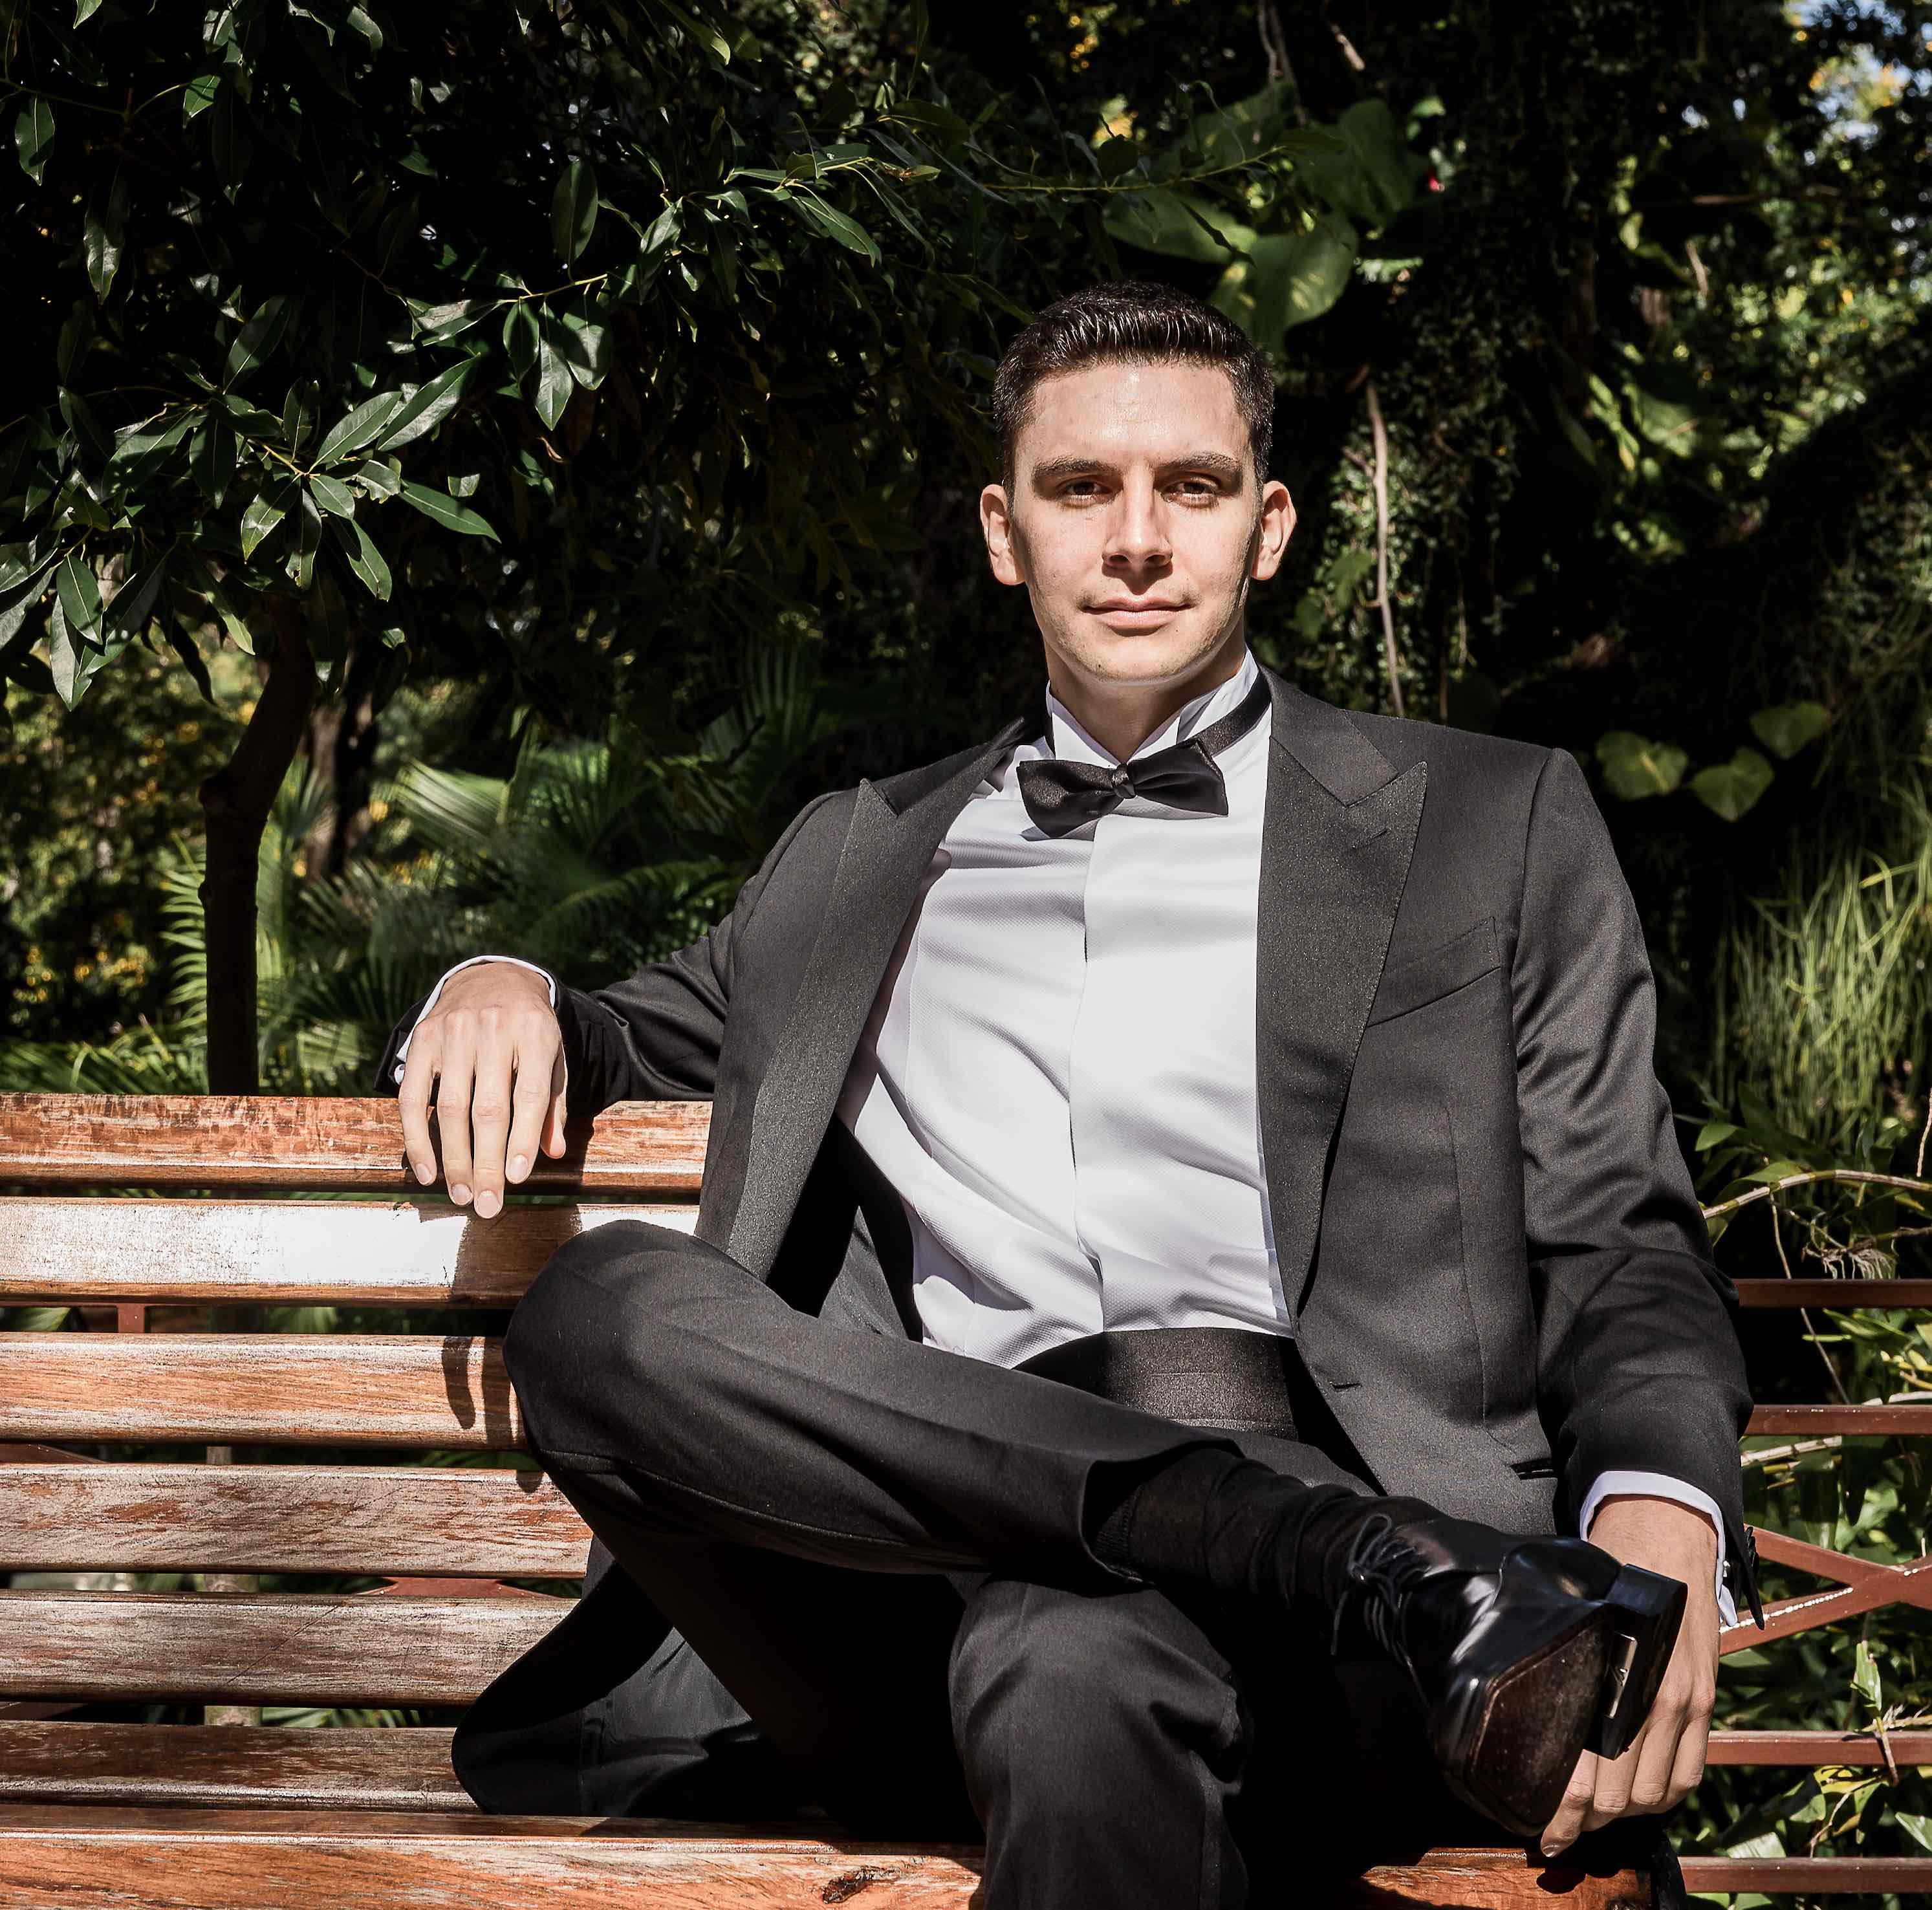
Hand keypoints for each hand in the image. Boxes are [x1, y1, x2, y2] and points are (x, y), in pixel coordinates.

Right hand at [396, 962, 567, 1218]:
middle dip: (487, 1162)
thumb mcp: (553, 1056)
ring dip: (454, 1159)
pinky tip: (428, 1170)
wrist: (492, 977)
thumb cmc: (528, 1029)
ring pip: (450, 1108)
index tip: (517, 1178)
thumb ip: (552, 1104)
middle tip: (487, 1205)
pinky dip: (418, 1138)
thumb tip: (551, 1153)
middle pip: (488, 1108)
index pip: (531, 1094)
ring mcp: (454, 1033)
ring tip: (462, 1195)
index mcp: (536, 1033)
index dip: (524, 1138)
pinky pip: (413, 1097)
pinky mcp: (422, 1039)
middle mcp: (494, 1030)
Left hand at [1539, 1495, 1719, 1857]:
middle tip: (1559, 1829)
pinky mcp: (1705, 1701)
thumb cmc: (1604, 1574)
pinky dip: (1663, 1796)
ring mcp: (1684, 1701)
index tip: (1543, 1834)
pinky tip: (1638, 1797)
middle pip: (1621, 1795)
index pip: (1587, 1772)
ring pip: (1656, 1794)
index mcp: (1607, 1676)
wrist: (1663, 1535)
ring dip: (1623, 1815)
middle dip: (1587, 1821)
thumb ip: (1559, 1671)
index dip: (1564, 1813)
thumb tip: (1523, 1724)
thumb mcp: (1572, 1619)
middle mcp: (1650, 1696)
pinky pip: (1688, 1774)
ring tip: (1593, 1816)